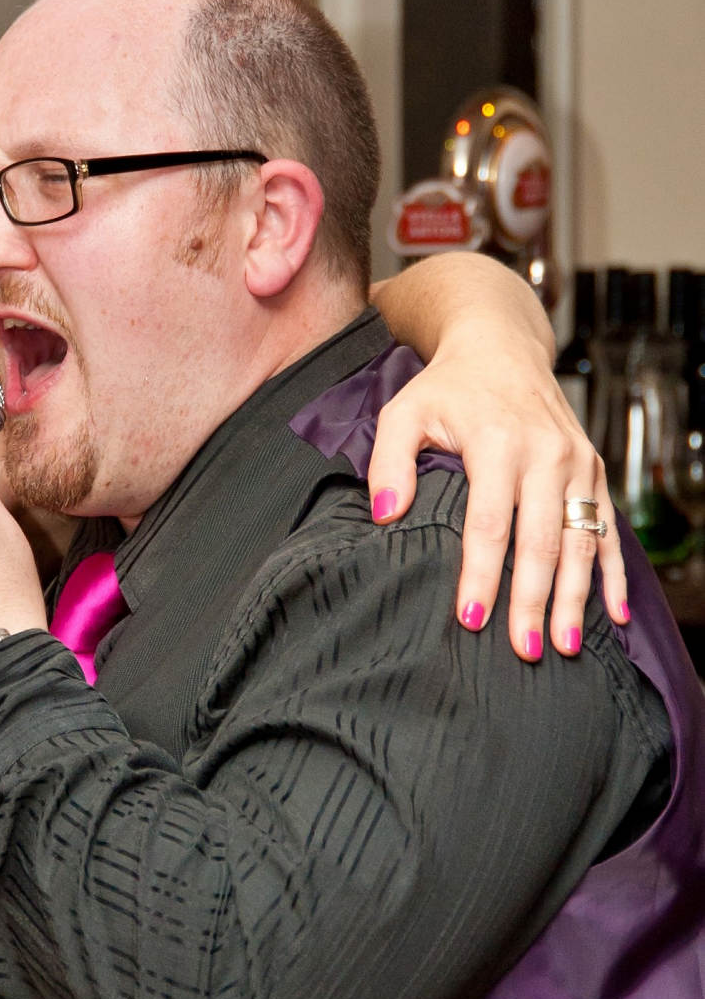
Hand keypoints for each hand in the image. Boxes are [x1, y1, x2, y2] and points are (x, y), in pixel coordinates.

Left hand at [367, 328, 627, 659]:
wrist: (500, 347)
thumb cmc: (445, 388)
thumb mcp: (402, 413)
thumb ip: (387, 463)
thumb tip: (384, 515)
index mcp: (499, 443)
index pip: (490, 523)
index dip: (482, 574)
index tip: (472, 619)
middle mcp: (548, 454)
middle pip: (542, 541)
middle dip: (534, 601)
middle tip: (525, 651)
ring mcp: (577, 463)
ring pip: (581, 542)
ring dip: (576, 598)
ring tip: (564, 646)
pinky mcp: (594, 470)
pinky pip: (608, 529)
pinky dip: (613, 573)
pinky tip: (614, 614)